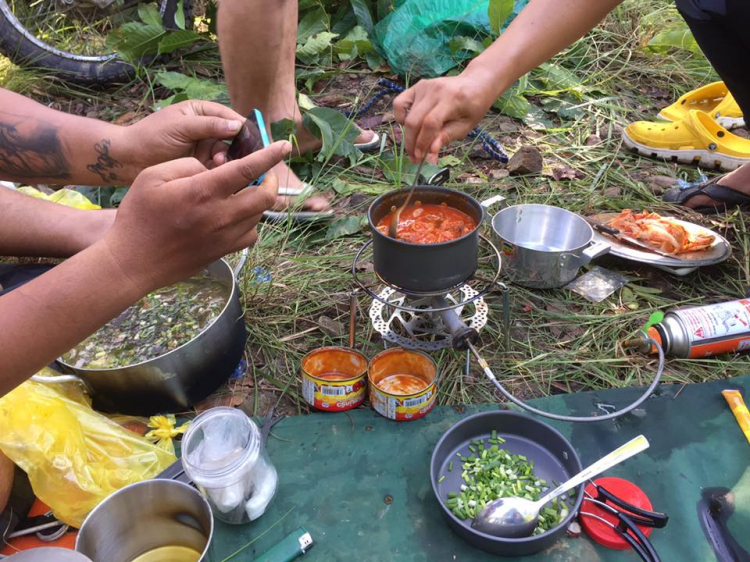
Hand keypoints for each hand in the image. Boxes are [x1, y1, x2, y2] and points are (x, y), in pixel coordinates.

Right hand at [102, 141, 290, 293]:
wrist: (134, 262)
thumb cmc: (138, 216)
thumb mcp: (153, 176)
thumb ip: (188, 166)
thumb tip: (213, 170)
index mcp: (204, 192)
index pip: (248, 169)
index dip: (270, 155)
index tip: (285, 146)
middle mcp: (221, 215)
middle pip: (265, 196)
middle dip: (270, 180)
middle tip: (263, 173)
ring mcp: (225, 237)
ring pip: (259, 215)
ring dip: (258, 200)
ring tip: (244, 192)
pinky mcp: (224, 252)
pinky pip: (250, 235)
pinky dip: (251, 222)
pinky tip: (236, 215)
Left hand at [121, 100, 245, 177]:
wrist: (130, 161)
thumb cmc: (151, 137)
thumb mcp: (180, 127)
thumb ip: (208, 126)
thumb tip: (237, 126)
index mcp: (202, 112)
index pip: (230, 118)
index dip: (245, 128)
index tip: (258, 138)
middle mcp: (208, 130)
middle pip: (234, 137)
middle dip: (240, 146)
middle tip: (246, 156)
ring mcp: (206, 149)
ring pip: (229, 154)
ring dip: (228, 160)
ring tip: (219, 163)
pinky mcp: (202, 166)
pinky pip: (220, 168)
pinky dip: (222, 171)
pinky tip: (218, 173)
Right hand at [394, 71, 497, 162]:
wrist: (475, 83)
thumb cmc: (473, 107)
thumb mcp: (466, 125)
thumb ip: (447, 137)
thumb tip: (430, 153)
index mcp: (452, 99)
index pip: (430, 123)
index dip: (422, 142)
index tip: (420, 157)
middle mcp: (435, 90)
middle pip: (414, 121)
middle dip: (411, 143)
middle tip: (414, 158)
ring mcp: (424, 87)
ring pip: (407, 116)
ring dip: (408, 135)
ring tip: (415, 146)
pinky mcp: (417, 86)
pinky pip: (399, 103)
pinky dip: (400, 117)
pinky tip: (408, 125)